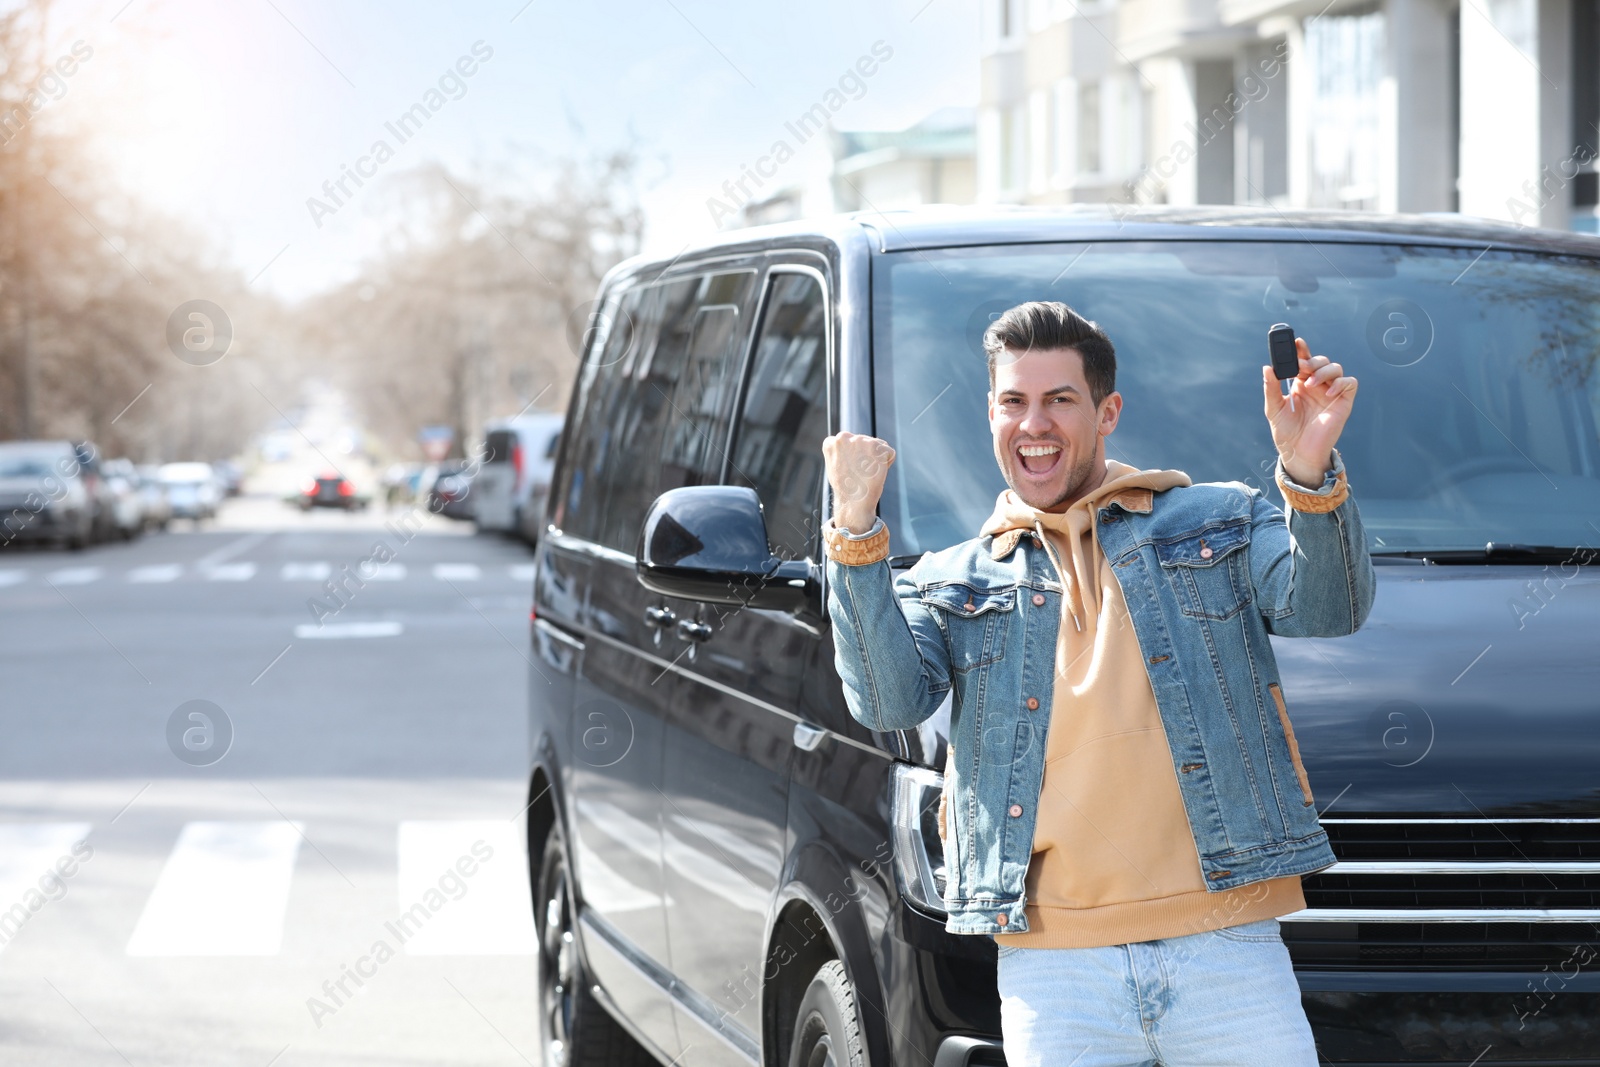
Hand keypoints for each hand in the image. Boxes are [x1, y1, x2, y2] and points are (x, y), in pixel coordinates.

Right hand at [822, 431, 894, 533]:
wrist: (854, 502)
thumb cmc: (846, 488)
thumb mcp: (836, 466)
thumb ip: (843, 452)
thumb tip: (854, 448)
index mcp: (832, 442)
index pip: (849, 442)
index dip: (852, 457)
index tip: (849, 470)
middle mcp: (844, 437)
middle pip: (864, 442)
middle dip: (866, 456)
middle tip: (859, 473)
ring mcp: (861, 440)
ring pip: (878, 447)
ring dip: (876, 460)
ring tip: (867, 474)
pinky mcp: (878, 447)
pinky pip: (889, 454)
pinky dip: (887, 464)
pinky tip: (876, 473)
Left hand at [1263, 337, 1356, 486]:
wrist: (1298, 453)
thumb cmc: (1286, 432)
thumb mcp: (1274, 408)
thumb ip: (1271, 388)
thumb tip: (1267, 367)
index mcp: (1300, 383)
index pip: (1303, 360)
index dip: (1301, 349)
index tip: (1295, 342)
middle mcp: (1317, 385)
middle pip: (1321, 360)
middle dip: (1311, 361)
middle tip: (1300, 367)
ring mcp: (1331, 393)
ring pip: (1335, 368)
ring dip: (1323, 371)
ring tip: (1310, 384)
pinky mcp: (1343, 402)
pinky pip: (1349, 383)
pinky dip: (1341, 383)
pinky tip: (1328, 392)